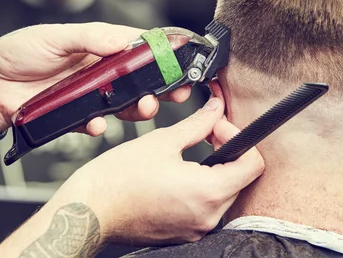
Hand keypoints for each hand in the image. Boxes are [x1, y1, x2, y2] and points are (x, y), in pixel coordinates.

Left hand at [0, 22, 191, 132]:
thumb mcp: (54, 37)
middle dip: (161, 86)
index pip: (137, 48)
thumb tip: (125, 40)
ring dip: (139, 107)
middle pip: (140, 79)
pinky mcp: (77, 117)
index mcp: (98, 47)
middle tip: (176, 92)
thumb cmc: (17, 53)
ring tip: (144, 107)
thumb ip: (90, 37)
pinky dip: (100, 125)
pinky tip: (96, 124)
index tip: (179, 62)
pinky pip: (97, 123)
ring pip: (125, 103)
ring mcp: (90, 95)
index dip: (160, 55)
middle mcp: (99, 71)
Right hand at [52, 96, 264, 244]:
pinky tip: (179, 174)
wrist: (89, 211)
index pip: (253, 165)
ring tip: (190, 154)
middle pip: (240, 179)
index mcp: (207, 192)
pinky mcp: (184, 234)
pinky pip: (206, 208)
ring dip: (214, 170)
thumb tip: (216, 109)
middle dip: (227, 152)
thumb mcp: (163, 141)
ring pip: (224, 193)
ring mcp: (196, 229)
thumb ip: (198, 124)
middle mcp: (207, 217)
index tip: (217, 128)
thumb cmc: (117, 179)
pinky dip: (201, 188)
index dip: (238, 138)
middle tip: (206, 135)